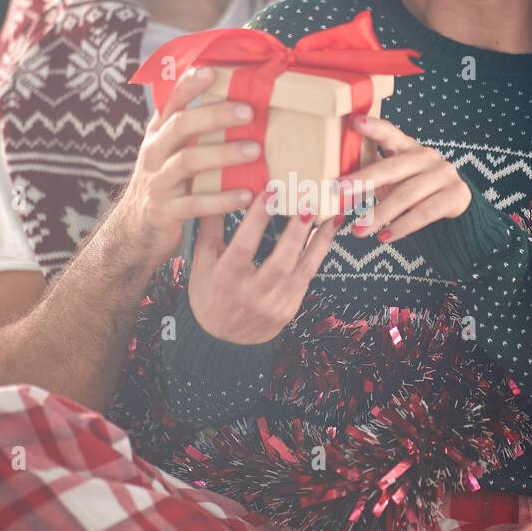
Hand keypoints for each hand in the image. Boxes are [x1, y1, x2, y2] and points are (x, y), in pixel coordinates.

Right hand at [114, 66, 260, 268]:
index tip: (212, 70)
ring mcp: (157, 182)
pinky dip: (222, 199)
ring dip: (224, 154)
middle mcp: (154, 153)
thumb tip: (243, 105)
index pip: (170, 102)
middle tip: (249, 111)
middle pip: (180, 126)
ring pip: (188, 162)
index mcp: (158, 135)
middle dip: (215, 115)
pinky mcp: (164, 212)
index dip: (188, 85)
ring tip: (255, 151)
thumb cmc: (167, 183)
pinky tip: (246, 195)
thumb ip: (195, 132)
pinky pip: (195, 204)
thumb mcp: (173, 153)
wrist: (136, 230)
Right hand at [188, 192, 341, 343]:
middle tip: (308, 202)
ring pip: (302, 270)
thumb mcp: (202, 262)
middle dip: (296, 231)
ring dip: (318, 241)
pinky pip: (307, 278)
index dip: (258, 219)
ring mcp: (273, 305)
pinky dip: (318, 253)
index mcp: (225, 280)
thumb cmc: (209, 292)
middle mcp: (251, 295)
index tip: (271, 191)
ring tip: (329, 214)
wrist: (221, 340)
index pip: (243, 246)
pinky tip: (326, 232)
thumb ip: (210, 227)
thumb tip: (217, 189)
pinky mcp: (289, 310)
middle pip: (280, 262)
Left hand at [338, 114, 470, 243]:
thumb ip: (372, 177)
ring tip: (358, 230)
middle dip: (364, 180)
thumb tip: (334, 189)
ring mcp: (443, 174)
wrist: (455, 206)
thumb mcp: (394, 180)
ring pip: (406, 195)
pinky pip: (424, 213)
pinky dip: (402, 226)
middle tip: (340, 191)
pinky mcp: (455, 195)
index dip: (373, 128)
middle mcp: (426, 156)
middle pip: (392, 168)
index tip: (355, 122)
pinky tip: (385, 237)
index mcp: (408, 147)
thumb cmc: (413, 190)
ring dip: (379, 214)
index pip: (389, 133)